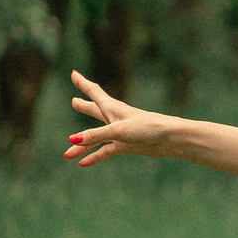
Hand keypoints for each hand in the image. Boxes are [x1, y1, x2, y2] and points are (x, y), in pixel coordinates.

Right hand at [64, 71, 181, 164]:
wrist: (170, 139)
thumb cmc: (148, 128)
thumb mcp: (118, 130)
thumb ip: (95, 135)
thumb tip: (72, 140)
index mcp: (112, 108)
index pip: (94, 92)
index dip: (82, 83)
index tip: (73, 73)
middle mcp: (115, 118)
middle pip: (94, 111)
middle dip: (84, 106)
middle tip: (74, 101)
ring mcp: (120, 132)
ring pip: (96, 137)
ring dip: (82, 145)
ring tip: (67, 153)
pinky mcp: (126, 145)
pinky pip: (105, 151)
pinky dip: (94, 157)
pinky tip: (82, 164)